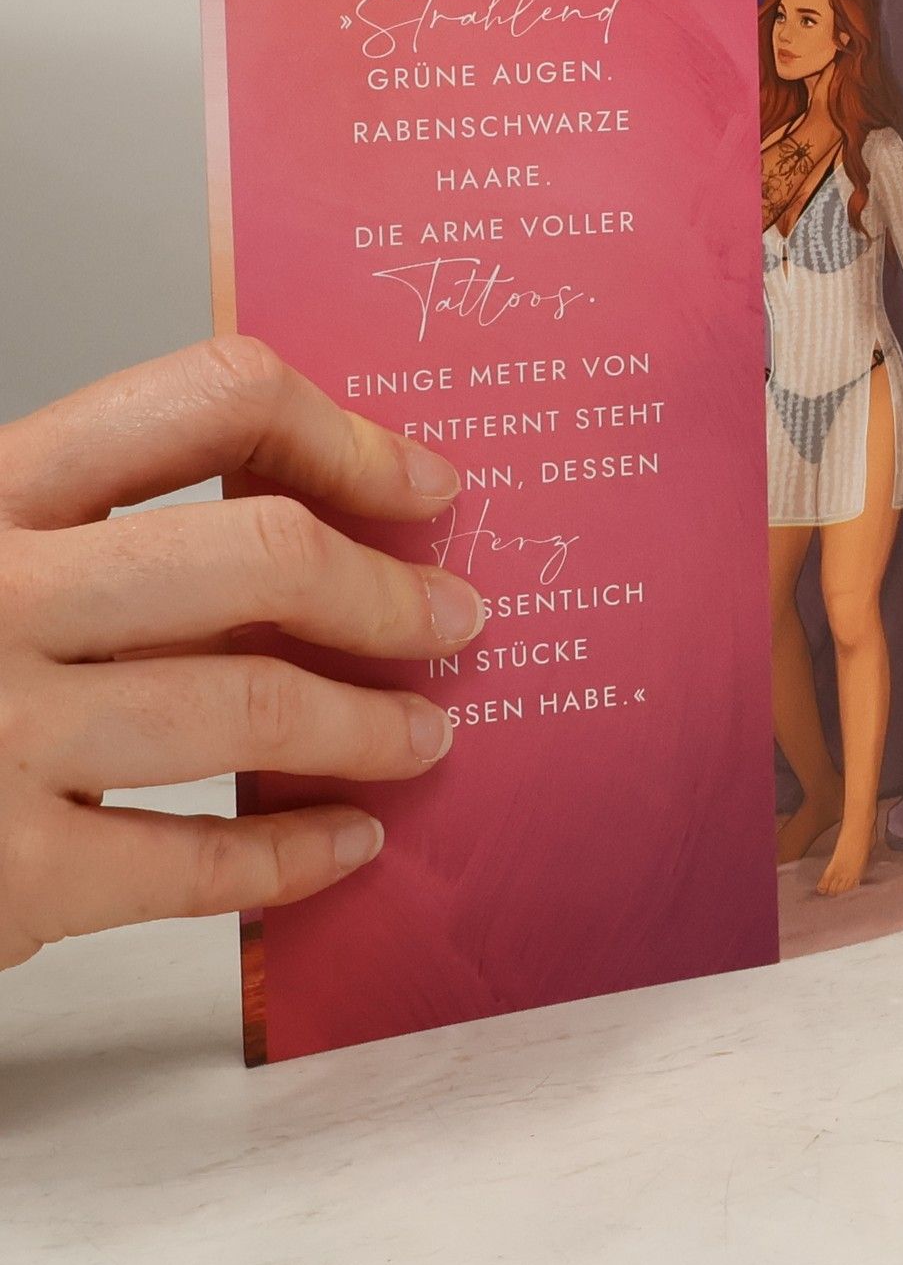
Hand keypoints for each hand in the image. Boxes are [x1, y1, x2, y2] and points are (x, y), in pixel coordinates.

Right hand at [0, 337, 484, 972]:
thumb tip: (300, 504)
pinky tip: (347, 843)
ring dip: (371, 726)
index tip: (426, 484)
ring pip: (251, 708)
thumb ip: (83, 519)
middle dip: (390, 594)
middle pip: (260, 556)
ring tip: (424, 735)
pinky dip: (294, 856)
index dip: (347, 438)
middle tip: (457, 622)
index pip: (208, 400)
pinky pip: (193, 864)